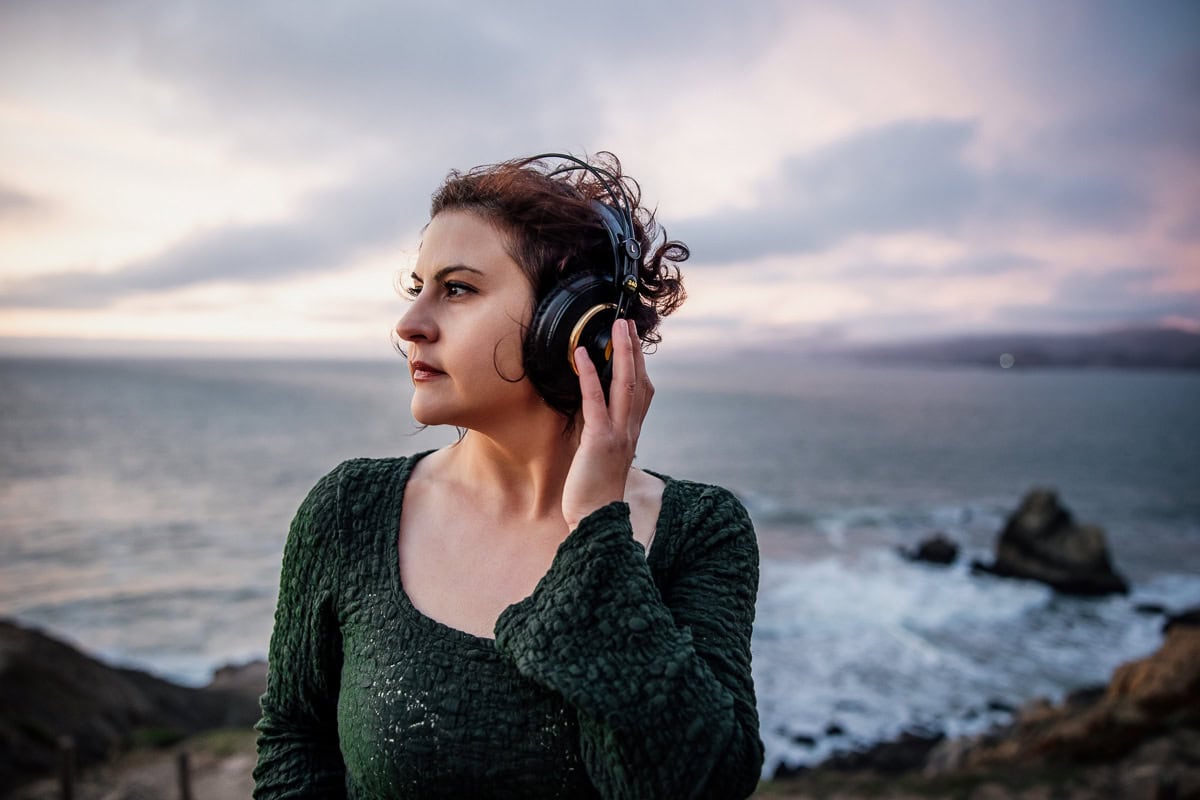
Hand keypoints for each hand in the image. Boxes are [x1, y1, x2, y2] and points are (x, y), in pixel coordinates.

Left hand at [561, 318, 653, 529]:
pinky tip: (581, 355)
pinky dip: (589, 375)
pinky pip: (595, 401)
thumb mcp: (601, 455)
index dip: (639, 364)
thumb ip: (601, 431)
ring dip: (621, 353)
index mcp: (631, 432)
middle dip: (634, 349)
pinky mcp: (600, 440)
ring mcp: (618, 434)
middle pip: (638, 381)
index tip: (634, 341)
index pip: (642, 391)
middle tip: (627, 322)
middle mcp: (630, 429)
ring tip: (616, 328)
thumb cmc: (594, 491)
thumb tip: (590, 409)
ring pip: (625, 385)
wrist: (596, 521)